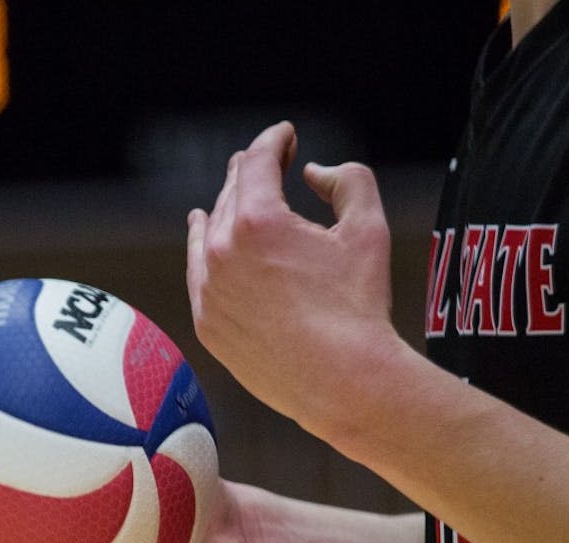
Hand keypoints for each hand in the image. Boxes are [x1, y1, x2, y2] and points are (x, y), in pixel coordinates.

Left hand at [186, 121, 399, 435]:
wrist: (344, 382)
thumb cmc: (360, 307)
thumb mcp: (369, 229)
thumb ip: (348, 180)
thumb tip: (314, 172)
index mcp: (259, 220)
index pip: (257, 161)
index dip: (274, 140)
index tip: (285, 135)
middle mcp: (222, 251)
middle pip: (230, 193)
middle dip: (252, 171)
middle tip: (270, 163)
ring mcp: (209, 291)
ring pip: (210, 232)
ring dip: (224, 207)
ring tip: (231, 193)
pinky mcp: (207, 325)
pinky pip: (199, 274)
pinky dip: (204, 250)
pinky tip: (204, 236)